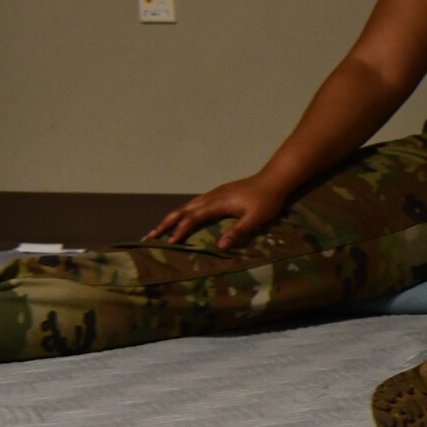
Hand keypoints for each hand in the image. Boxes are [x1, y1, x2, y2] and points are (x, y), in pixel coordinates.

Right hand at [146, 175, 289, 249]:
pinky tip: (185, 216)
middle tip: (151, 234)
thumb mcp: (255, 219)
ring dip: (174, 216)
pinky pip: (196, 203)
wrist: (274, 180)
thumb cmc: (267, 200)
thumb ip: (238, 232)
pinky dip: (185, 211)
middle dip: (167, 222)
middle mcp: (212, 197)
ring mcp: (215, 193)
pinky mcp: (220, 193)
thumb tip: (219, 247)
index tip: (169, 242)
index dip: (180, 230)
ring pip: (188, 205)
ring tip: (162, 227)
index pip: (193, 218)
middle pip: (183, 210)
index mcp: (217, 204)